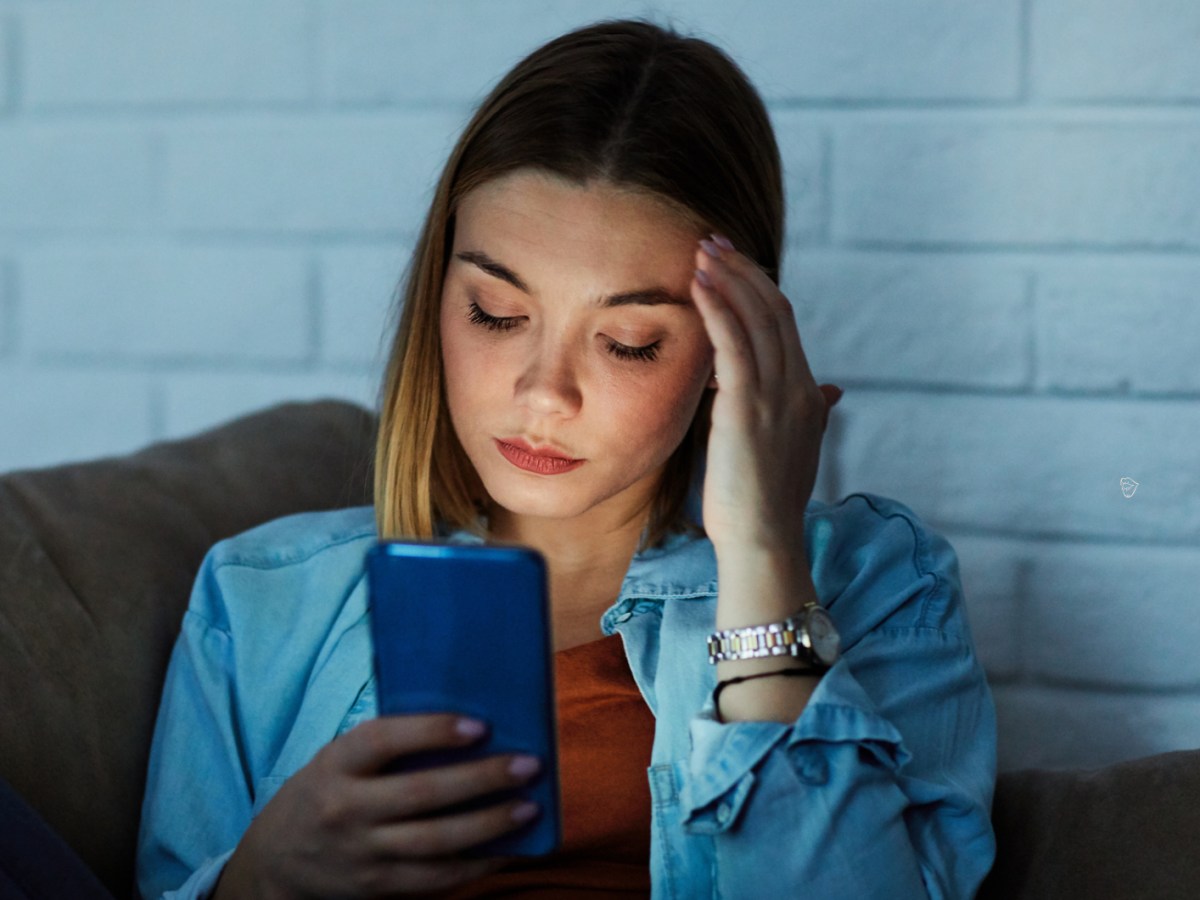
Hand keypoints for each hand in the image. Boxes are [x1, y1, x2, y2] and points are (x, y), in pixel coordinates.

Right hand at [215, 715, 540, 898]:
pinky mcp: (377, 885)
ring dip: (489, 824)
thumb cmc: (325, 792)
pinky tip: (506, 849)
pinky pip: (435, 877)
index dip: (432, 731)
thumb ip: (387, 746)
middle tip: (529, 765)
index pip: (383, 740)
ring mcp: (362, 852)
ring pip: (436, 840)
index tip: (480, 725)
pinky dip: (475, 864)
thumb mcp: (338, 760)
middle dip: (482, 779)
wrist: (276, 862)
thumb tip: (465, 728)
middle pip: (422, 793)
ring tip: (529, 807)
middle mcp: (346, 808)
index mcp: (335, 764)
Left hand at [690, 234, 841, 558]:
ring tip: (701, 251)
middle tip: (712, 241)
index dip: (758, 288)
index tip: (730, 263)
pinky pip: (735, 344)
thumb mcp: (796, 449)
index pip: (786, 324)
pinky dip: (717, 308)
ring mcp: (776, 397)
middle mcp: (799, 388)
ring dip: (728, 279)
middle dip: (743, 271)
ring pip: (757, 319)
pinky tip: (698, 286)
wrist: (763, 541)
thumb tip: (832, 390)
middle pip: (774, 310)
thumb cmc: (767, 502)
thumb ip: (811, 413)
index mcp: (808, 395)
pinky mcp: (748, 408)